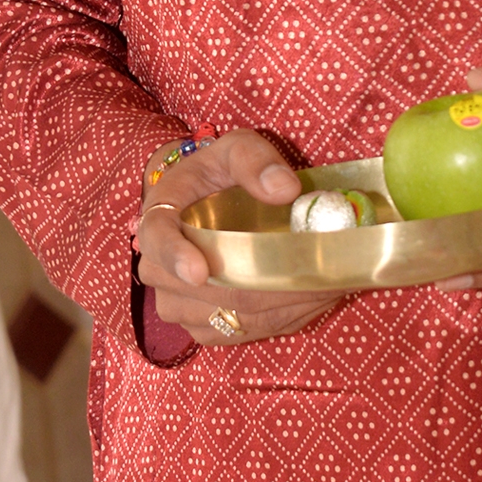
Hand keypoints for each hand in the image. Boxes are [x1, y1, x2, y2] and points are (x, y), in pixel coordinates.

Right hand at [135, 129, 342, 347]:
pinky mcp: (201, 325)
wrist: (209, 203)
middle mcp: (160, 268)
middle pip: (203, 291)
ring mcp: (178, 302)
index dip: (176, 258)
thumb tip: (285, 190)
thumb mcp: (236, 149)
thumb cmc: (220, 172)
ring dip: (278, 306)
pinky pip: (237, 331)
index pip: (158, 240)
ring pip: (225, 316)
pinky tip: (310, 299)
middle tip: (317, 276)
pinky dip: (278, 319)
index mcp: (160, 216)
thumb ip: (256, 160)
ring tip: (324, 284)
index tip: (200, 271)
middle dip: (261, 287)